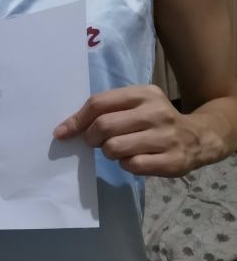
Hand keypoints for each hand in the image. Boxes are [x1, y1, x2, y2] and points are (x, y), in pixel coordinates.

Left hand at [53, 85, 202, 177]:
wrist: (198, 137)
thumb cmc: (154, 121)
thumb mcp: (135, 106)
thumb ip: (105, 111)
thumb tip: (64, 129)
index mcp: (143, 94)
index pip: (98, 103)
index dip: (76, 120)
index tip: (62, 133)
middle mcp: (156, 112)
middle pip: (103, 126)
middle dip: (92, 138)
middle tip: (98, 142)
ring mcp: (165, 137)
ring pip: (114, 148)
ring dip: (109, 153)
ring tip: (120, 150)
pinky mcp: (171, 160)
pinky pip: (131, 165)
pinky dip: (126, 165)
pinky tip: (135, 159)